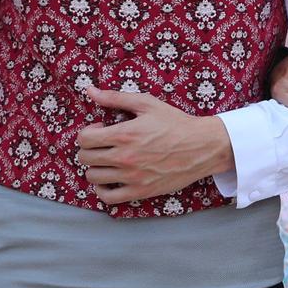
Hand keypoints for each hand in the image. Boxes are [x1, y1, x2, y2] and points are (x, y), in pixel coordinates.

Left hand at [74, 85, 232, 204]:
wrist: (203, 146)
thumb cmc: (176, 123)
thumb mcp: (147, 104)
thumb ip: (115, 97)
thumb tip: (90, 90)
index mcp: (124, 134)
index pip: (84, 139)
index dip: (88, 132)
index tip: (101, 129)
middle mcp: (124, 157)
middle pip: (85, 158)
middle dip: (90, 148)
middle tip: (104, 144)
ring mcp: (131, 177)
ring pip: (93, 177)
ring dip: (95, 167)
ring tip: (108, 160)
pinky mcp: (140, 191)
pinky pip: (107, 197)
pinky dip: (102, 189)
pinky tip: (110, 179)